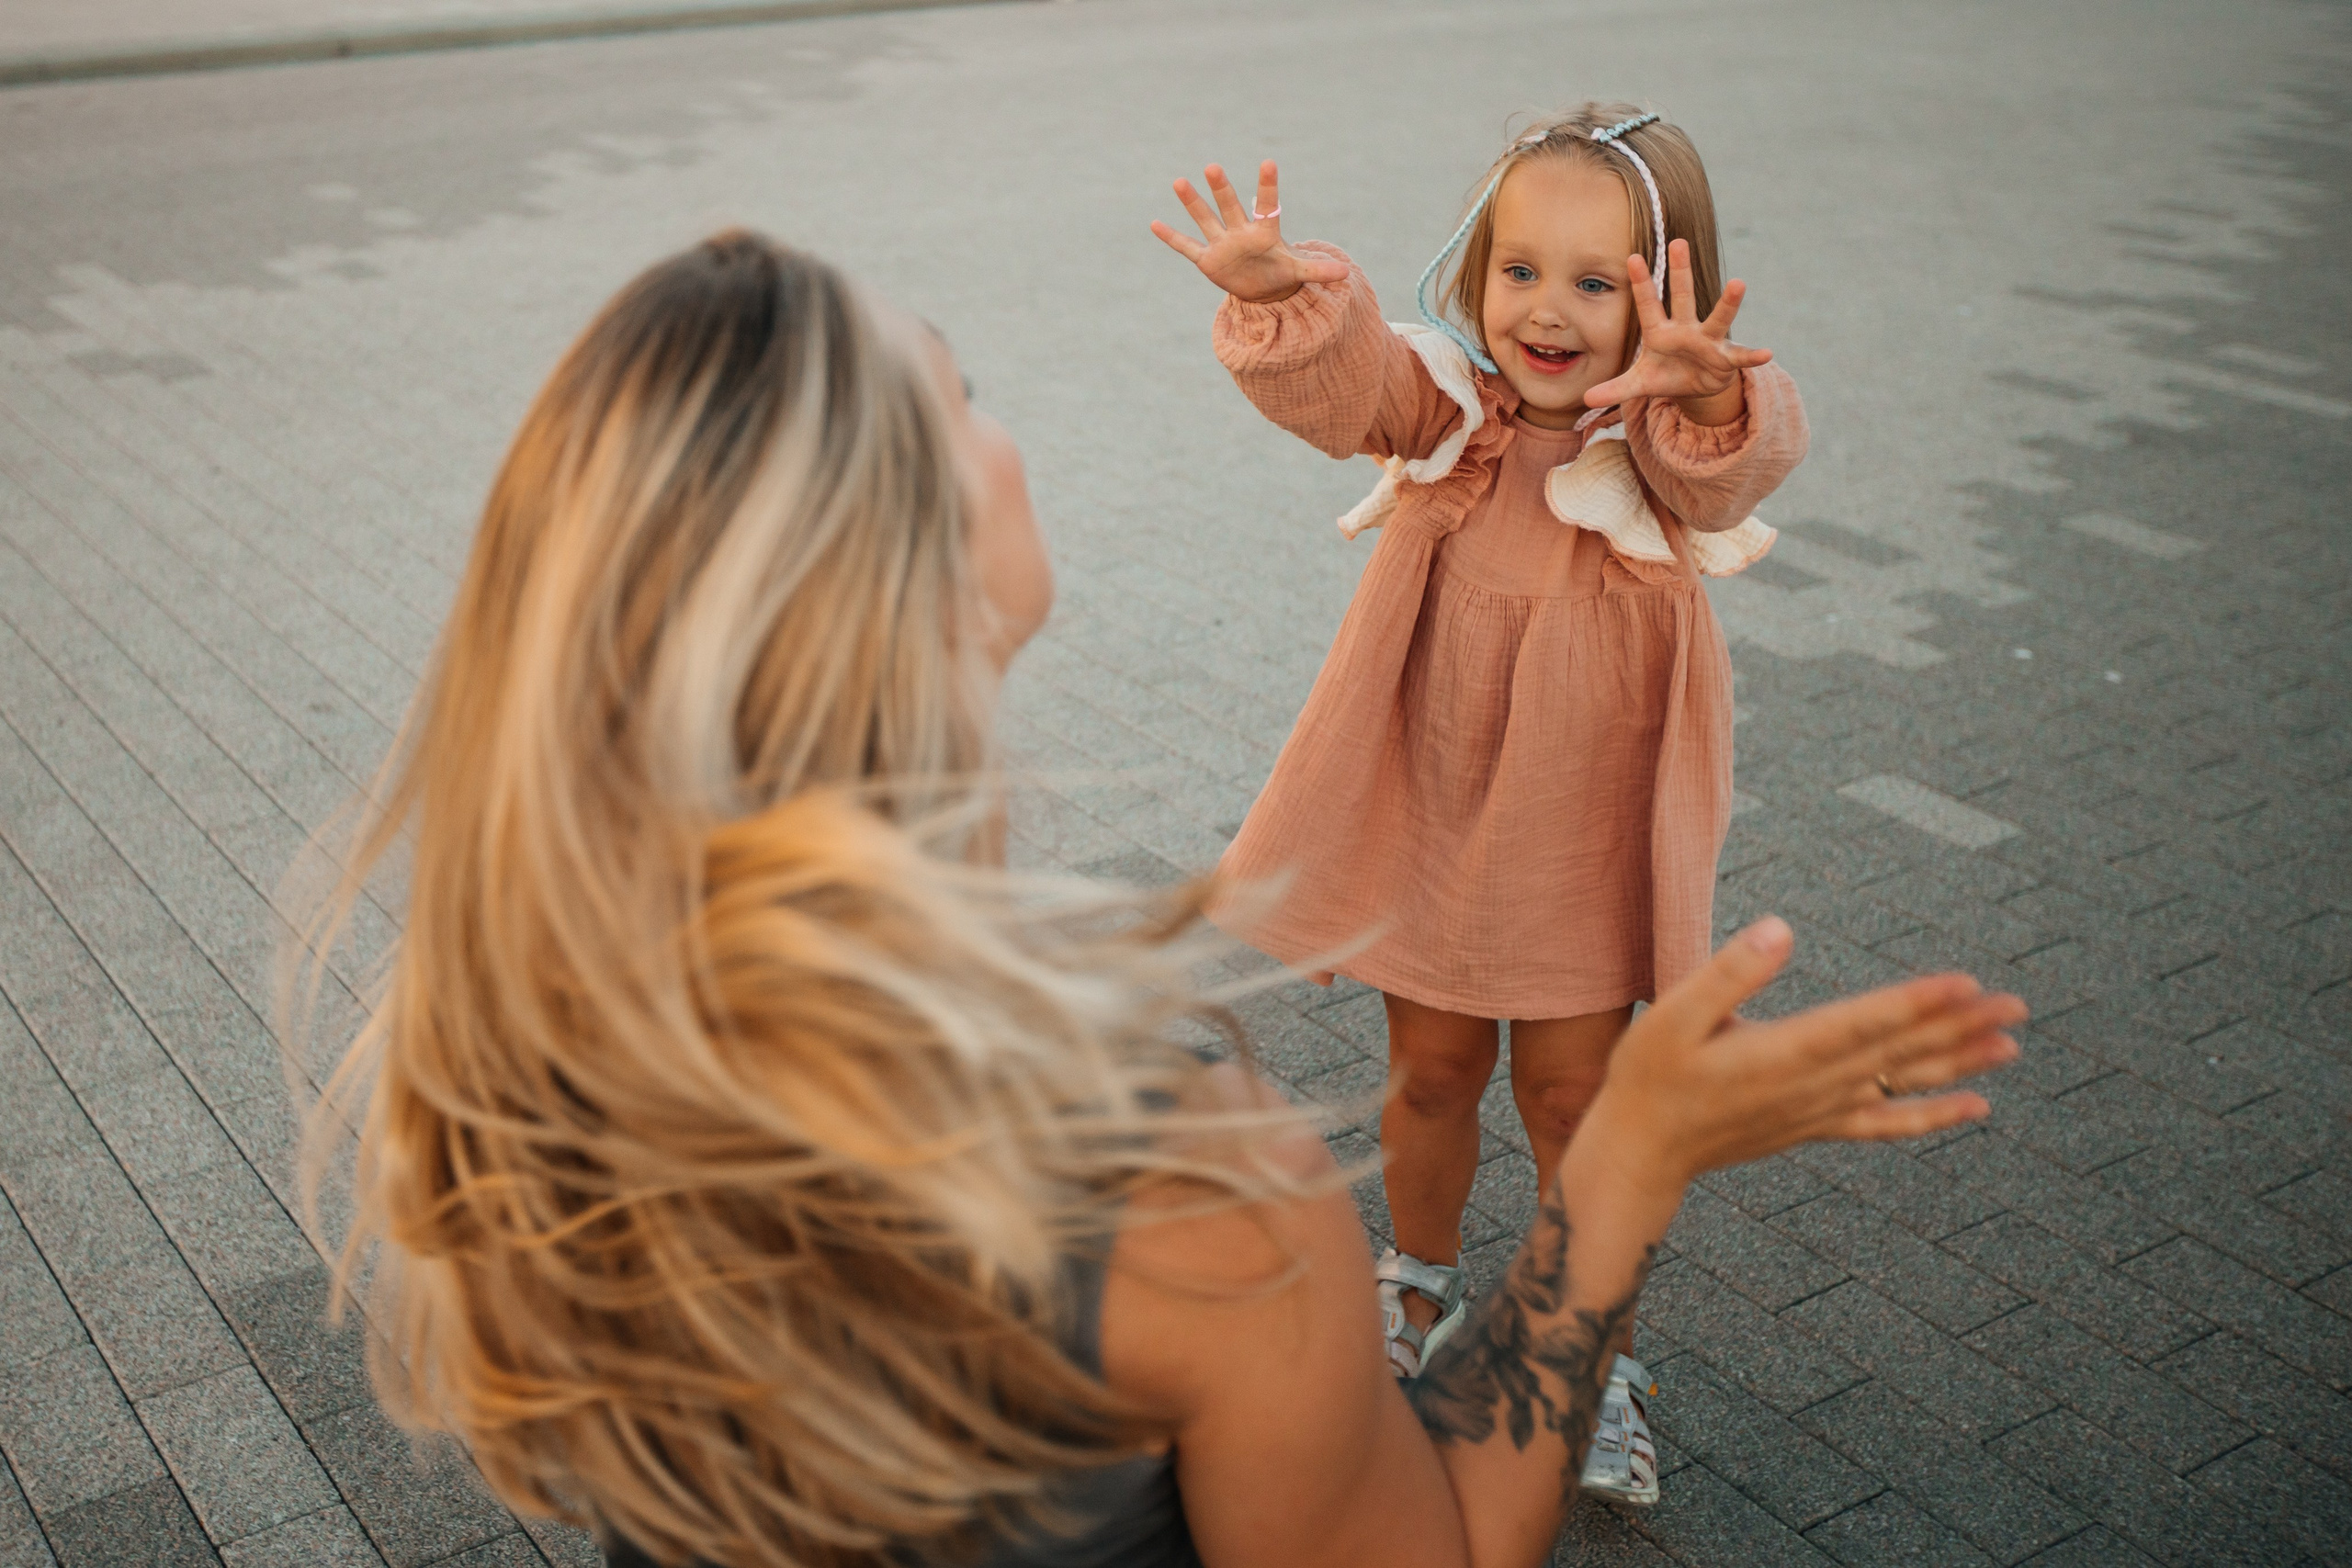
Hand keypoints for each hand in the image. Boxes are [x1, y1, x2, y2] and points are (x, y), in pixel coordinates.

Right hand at [1150, 160, 1348, 304]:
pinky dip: (1172, 238)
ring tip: (1179, 181)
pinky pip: (1187, 247)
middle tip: (1213, 167)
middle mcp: (1240, 232)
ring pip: (1206, 220)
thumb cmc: (1280, 271)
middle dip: (1221, 189)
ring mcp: (1222, 244)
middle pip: (1230, 207)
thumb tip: (1347, 274)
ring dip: (1193, 204)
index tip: (1268, 162)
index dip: (1268, 187)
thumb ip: (1319, 270)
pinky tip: (1154, 224)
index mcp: (1264, 233)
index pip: (1267, 206)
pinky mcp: (1208, 260)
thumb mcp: (1299, 272)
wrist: (1261, 286)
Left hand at [1581, 238, 1773, 424]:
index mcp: (1660, 332)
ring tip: (1738, 283)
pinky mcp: (1726, 358)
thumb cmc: (1666, 374)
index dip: (1640, 283)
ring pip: (1717, 318)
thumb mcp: (1639, 383)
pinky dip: (1753, 355)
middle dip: (1680, 271)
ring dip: (1728, 302)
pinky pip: (1741, 356)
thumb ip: (1614, 389)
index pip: (1647, 304)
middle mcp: (1685, 329)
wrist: (1695, 385)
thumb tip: (1586, 399)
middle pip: (1682, 296)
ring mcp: (1708, 341)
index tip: (1631, 257)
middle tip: (1678, 241)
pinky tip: (1767, 353)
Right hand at [1586, 917, 2026, 1198]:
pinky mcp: (1816, 1127)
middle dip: (1959, 1026)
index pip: (1862, 1023)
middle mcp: (1811, 1086)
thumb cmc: (1648, 1076)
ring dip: (1960, 1064)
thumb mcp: (1671, 1014)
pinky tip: (1975, 1108)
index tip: (1966, 984)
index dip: (1915, 1003)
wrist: (1642, 1152)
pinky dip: (1933, 1116)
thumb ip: (1729, 973)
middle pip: (1898, 1051)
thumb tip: (1783, 929)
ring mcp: (1819, 1110)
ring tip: (2011, 1045)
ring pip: (1902, 1084)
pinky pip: (1887, 1125)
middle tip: (2016, 1005)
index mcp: (1780, 1053)